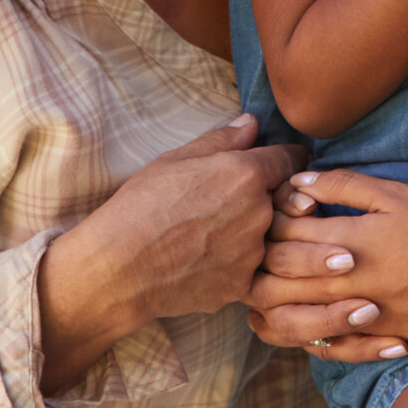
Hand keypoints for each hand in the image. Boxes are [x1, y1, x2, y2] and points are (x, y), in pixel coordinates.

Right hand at [38, 116, 305, 388]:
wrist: (117, 268)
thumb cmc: (140, 206)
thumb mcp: (175, 160)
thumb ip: (221, 140)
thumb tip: (251, 122)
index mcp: (246, 174)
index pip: (290, 160)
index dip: (288, 160)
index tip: (284, 165)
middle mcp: (259, 212)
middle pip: (287, 199)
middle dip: (276, 197)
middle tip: (254, 201)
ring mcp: (254, 252)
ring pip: (275, 237)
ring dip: (266, 233)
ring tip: (232, 234)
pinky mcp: (243, 285)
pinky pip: (259, 270)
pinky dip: (248, 265)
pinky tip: (222, 261)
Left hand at [244, 169, 407, 364]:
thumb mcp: (396, 194)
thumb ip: (345, 185)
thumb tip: (300, 179)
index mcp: (344, 239)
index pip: (282, 229)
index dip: (271, 215)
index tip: (280, 205)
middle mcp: (340, 282)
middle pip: (272, 277)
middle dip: (259, 258)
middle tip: (264, 243)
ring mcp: (352, 315)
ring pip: (286, 317)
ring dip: (268, 300)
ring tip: (270, 283)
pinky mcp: (368, 337)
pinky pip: (319, 346)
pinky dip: (300, 334)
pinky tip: (299, 318)